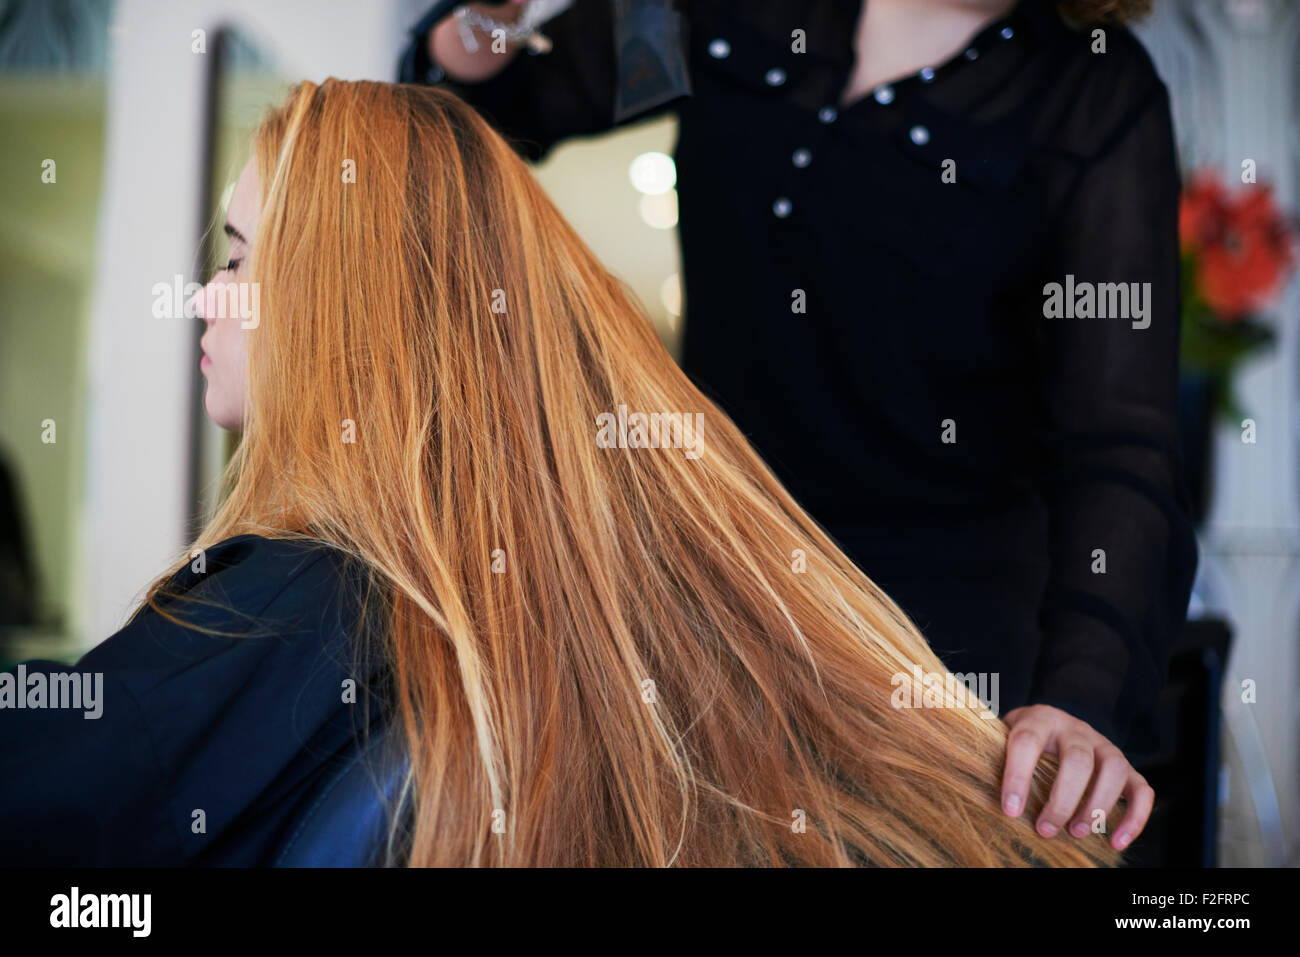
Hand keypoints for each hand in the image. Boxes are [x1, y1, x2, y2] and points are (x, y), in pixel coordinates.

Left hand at [1000, 704, 1153, 850]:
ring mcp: (1105, 746)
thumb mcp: (1002, 738)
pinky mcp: (1127, 767)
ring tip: (1077, 833)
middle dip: (1062, 799)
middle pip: (1077, 759)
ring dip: (1097, 806)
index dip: (1017, 775)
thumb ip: (992, 756)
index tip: (1010, 810)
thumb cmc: (1022, 742)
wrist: (1054, 723)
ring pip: (1113, 770)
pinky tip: (1116, 841)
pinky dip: (1135, 817)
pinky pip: (1142, 790)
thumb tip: (970, 787)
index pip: (1027, 741)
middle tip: (1045, 830)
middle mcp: (1077, 729)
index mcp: (1040, 719)